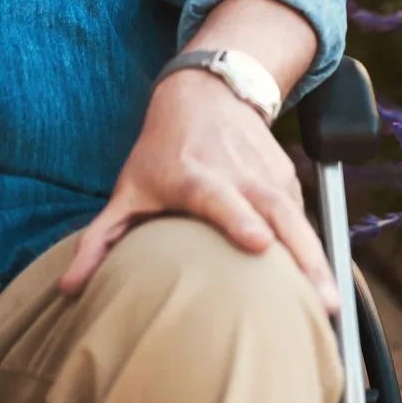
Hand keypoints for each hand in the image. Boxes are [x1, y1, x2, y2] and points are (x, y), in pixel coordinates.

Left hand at [59, 70, 338, 311]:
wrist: (206, 94)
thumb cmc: (162, 151)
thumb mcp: (128, 190)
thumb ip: (100, 241)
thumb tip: (69, 289)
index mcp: (196, 177)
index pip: (222, 199)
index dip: (240, 220)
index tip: (259, 245)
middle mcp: (239, 175)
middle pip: (277, 216)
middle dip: (302, 259)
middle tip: (322, 304)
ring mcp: (269, 176)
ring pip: (300, 221)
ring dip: (318, 263)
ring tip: (331, 309)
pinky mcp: (288, 180)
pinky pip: (304, 220)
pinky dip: (314, 252)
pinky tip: (321, 289)